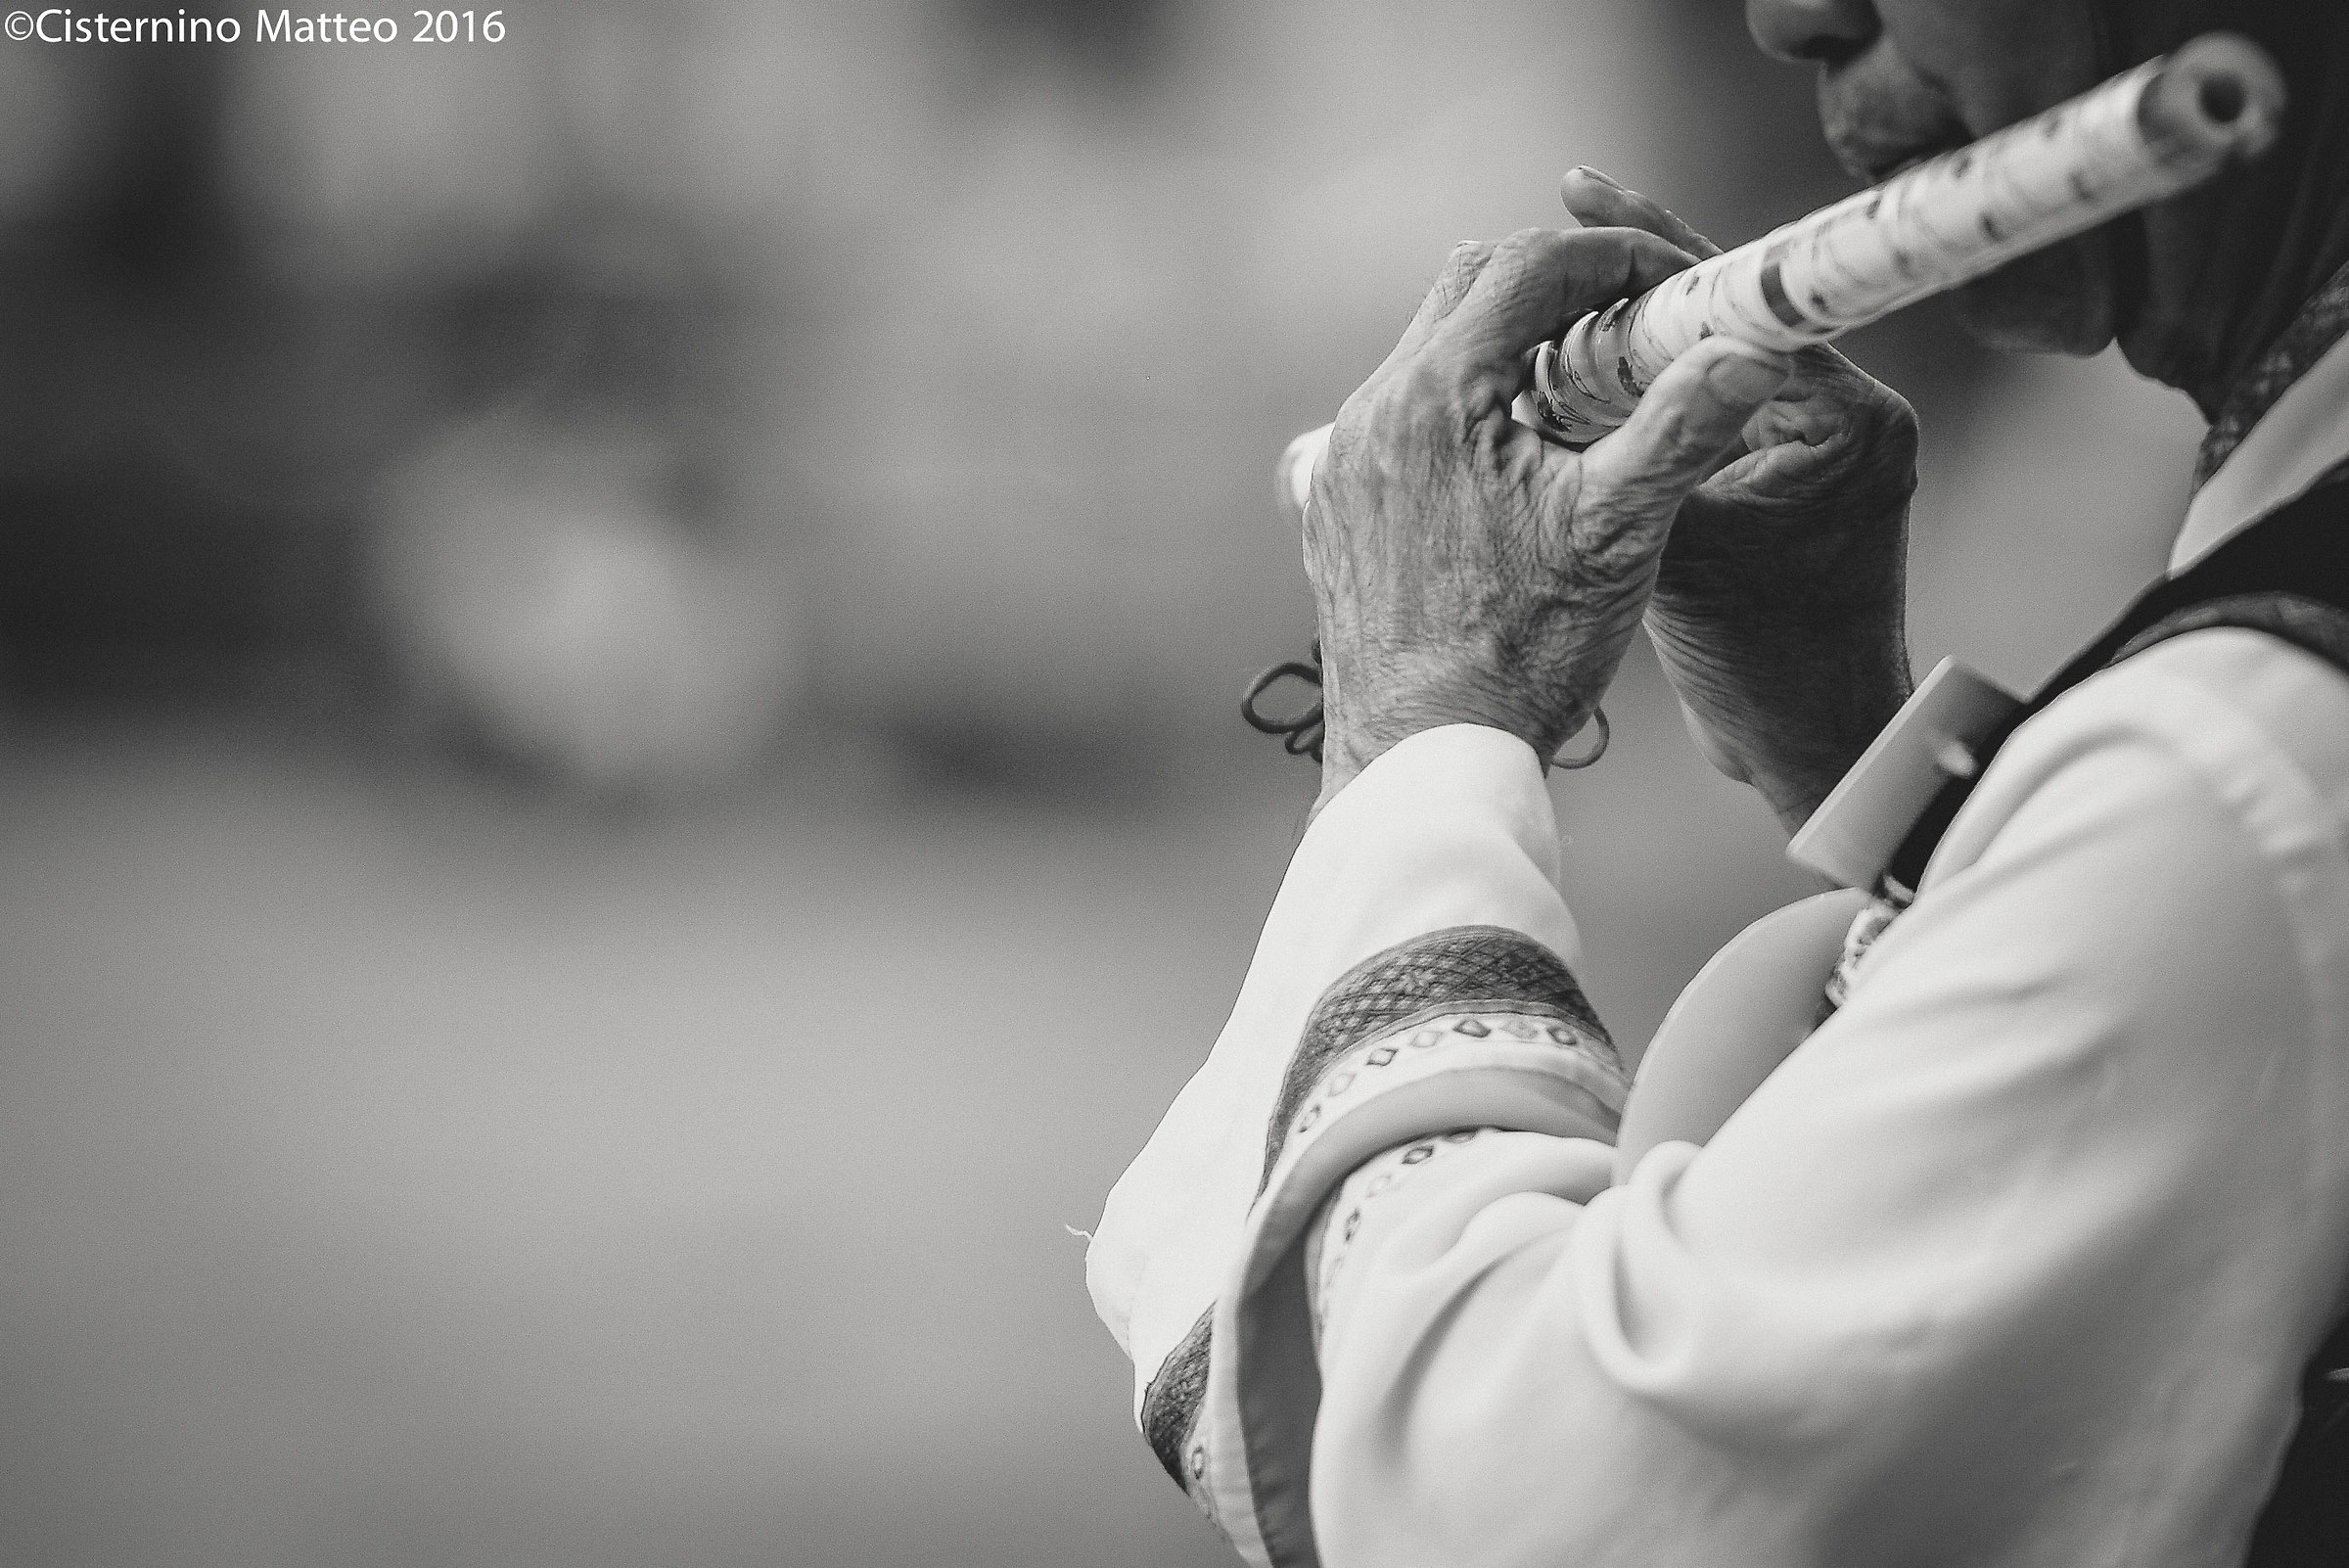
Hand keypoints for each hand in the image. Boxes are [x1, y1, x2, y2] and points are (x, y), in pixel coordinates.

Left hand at [1305, 226, 1798, 814]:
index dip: (1616, 261)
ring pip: (1431, 350)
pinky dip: (1462, 406)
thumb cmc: (1525, 652)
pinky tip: (1516, 458)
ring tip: (1585, 393)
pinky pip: (1399, 414)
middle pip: (1471, 287)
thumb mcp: (1620, 533)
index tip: (1673, 292)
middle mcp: (1373, 409)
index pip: (1531, 265)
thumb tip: (1755, 350)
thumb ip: (1683, 427)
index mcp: (1437, 393)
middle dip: (1559, 290)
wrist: (1424, 756)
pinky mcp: (1333, 503)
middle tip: (1634, 329)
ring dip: (1509, 347)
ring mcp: (1342, 457)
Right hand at [1560, 170, 1916, 833]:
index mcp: (1846, 420)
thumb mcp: (1675, 555)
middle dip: (1625, 291)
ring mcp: (1820, 447)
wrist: (1811, 751)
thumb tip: (1546, 361)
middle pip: (1720, 320)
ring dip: (1625, 345)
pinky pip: (1700, 411)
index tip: (1578, 196)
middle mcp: (1849, 416)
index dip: (1646, 251)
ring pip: (1704, 364)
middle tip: (1545, 244)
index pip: (1737, 302)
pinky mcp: (1790, 477)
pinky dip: (1637, 399)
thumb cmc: (1760, 673)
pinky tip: (1564, 385)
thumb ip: (1633, 451)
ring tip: (1539, 314)